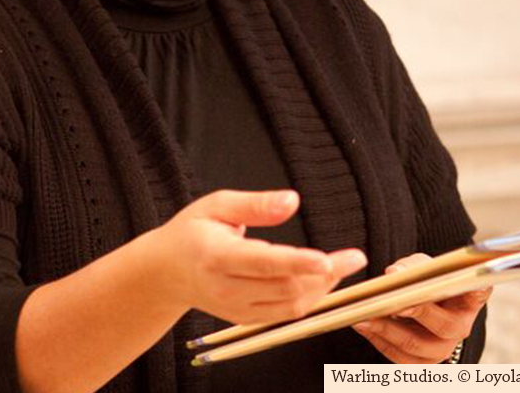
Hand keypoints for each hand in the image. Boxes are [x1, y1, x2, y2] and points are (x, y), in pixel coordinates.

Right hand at [150, 189, 367, 325]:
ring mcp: (235, 309)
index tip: (327, 259)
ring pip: (289, 305)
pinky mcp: (244, 319)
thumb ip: (255, 204)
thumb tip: (293, 201)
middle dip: (325, 274)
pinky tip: (322, 280)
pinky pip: (284, 314)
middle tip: (354, 256)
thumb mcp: (217, 205)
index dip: (298, 263)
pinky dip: (308, 299)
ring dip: (322, 288)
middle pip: (284, 288)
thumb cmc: (191, 231)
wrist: (165, 272)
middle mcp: (226, 288)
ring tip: (343, 266)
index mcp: (216, 256)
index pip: (264, 263)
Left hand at [352, 253, 489, 362]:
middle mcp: (461, 327)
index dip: (476, 289)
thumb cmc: (424, 280)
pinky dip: (378, 341)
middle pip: (444, 325)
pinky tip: (362, 325)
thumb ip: (412, 266)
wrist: (418, 302)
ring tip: (363, 316)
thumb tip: (394, 273)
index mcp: (468, 299)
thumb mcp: (421, 265)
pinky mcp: (422, 362)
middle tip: (395, 304)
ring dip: (387, 330)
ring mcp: (443, 348)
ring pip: (416, 345)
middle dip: (418, 312)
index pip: (479, 293)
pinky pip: (399, 358)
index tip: (472, 282)